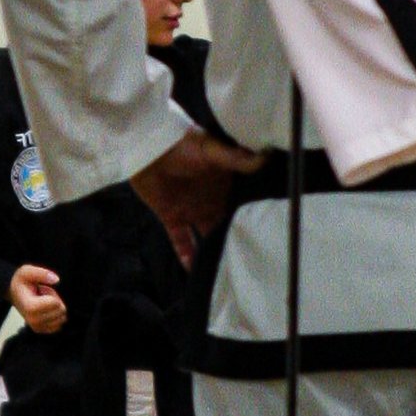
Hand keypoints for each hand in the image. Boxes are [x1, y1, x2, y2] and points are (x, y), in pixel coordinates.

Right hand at [8, 264, 67, 335]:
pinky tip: (45, 310)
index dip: (52, 293)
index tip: (41, 290)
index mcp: (31, 307)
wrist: (13, 292)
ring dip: (55, 309)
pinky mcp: (41, 330)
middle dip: (55, 301)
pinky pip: (59, 325)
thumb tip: (56, 279)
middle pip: (61, 311)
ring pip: (62, 318)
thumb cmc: (21, 282)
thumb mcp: (27, 271)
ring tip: (43, 302)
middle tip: (42, 296)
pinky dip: (55, 317)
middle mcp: (33, 320)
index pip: (56, 303)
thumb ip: (42, 273)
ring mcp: (37, 327)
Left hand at [130, 128, 263, 267]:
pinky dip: (186, 256)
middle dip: (235, 238)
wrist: (146, 147)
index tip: (268, 233)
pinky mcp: (171, 217)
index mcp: (224, 183)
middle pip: (226, 224)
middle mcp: (211, 199)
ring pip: (206, 237)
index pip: (243, 204)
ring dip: (212, 252)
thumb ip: (236, 158)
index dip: (253, 216)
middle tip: (251, 259)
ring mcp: (191, 209)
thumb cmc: (182, 143)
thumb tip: (264, 159)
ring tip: (226, 272)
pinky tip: (193, 272)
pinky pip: (181, 241)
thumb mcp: (211, 149)